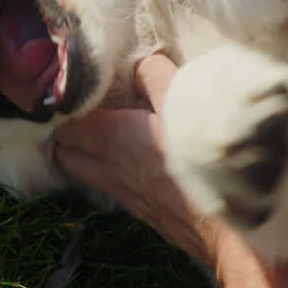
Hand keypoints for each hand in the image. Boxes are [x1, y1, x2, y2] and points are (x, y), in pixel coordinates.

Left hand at [53, 53, 220, 264]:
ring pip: (84, 175)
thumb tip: (142, 62)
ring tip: (95, 139)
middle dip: (63, 136)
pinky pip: (110, 190)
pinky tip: (129, 166)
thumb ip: (157, 78)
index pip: (65, 123)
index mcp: (112, 137)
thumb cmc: (204, 157)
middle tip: (73, 116)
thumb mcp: (183, 103)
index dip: (60, 108)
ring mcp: (122, 195)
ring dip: (83, 157)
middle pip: (66, 153)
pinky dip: (108, 175)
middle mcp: (108, 169)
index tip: (63, 95)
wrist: (227, 226)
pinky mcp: (141, 213)